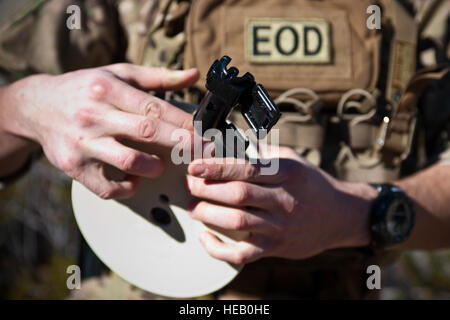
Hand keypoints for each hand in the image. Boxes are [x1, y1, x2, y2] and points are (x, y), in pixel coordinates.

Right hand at [0, 64, 198, 198]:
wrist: (37, 106)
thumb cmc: (86, 88)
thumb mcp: (118, 74)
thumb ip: (158, 77)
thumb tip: (194, 76)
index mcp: (108, 89)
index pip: (155, 107)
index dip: (184, 123)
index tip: (206, 132)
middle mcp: (95, 115)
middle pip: (148, 132)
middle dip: (183, 145)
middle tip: (206, 153)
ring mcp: (83, 142)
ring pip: (128, 161)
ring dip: (153, 167)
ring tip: (161, 165)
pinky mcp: (73, 166)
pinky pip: (105, 187)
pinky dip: (126, 188)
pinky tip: (134, 180)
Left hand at [186, 147, 377, 263]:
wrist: (340, 216)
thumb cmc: (311, 184)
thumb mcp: (292, 160)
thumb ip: (263, 153)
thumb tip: (230, 143)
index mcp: (287, 173)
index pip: (247, 169)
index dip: (217, 167)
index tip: (194, 166)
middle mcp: (284, 199)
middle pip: (239, 195)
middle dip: (207, 189)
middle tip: (190, 185)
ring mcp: (281, 226)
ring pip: (238, 222)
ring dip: (209, 214)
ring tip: (193, 207)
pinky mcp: (276, 248)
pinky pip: (244, 253)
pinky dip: (220, 249)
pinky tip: (205, 238)